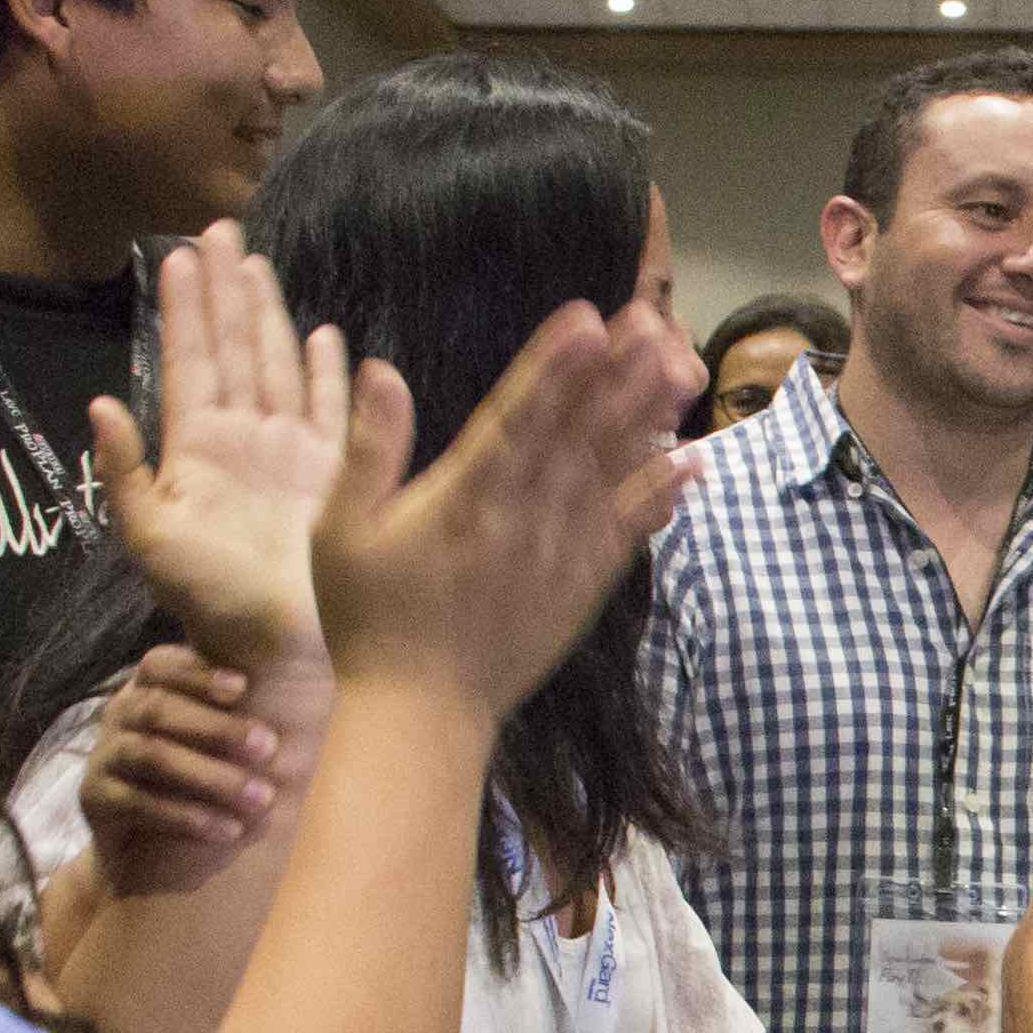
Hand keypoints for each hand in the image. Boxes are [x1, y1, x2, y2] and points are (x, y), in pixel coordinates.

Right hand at [77, 645, 282, 899]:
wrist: (146, 850)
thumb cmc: (203, 779)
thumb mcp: (222, 740)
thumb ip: (243, 707)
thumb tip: (305, 665)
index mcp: (149, 687)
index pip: (160, 665)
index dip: (199, 674)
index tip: (243, 688)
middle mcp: (120, 714)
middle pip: (158, 710)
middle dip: (219, 729)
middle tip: (271, 749)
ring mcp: (104, 756)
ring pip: (151, 755)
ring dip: (211, 777)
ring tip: (261, 798)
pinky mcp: (95, 798)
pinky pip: (139, 804)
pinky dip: (187, 816)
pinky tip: (228, 831)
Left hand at [91, 227, 354, 670]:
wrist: (277, 645)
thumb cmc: (211, 601)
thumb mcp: (149, 539)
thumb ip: (122, 474)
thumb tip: (100, 405)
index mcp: (196, 447)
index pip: (189, 360)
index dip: (184, 309)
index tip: (178, 255)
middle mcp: (242, 438)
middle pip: (232, 346)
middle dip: (223, 289)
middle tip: (216, 229)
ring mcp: (288, 451)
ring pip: (274, 363)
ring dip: (267, 313)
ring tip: (256, 264)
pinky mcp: (330, 470)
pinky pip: (327, 407)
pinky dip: (327, 370)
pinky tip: (325, 335)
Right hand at [311, 297, 697, 714]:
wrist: (422, 714)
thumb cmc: (370, 620)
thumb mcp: (341, 531)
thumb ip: (368, 449)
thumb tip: (379, 370)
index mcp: (462, 498)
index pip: (516, 417)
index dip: (554, 365)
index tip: (588, 318)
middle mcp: (521, 520)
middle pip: (578, 434)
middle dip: (619, 374)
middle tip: (657, 320)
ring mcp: (559, 555)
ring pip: (611, 474)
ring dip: (649, 419)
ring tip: (685, 367)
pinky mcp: (581, 588)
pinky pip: (628, 533)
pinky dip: (660, 495)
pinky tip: (691, 458)